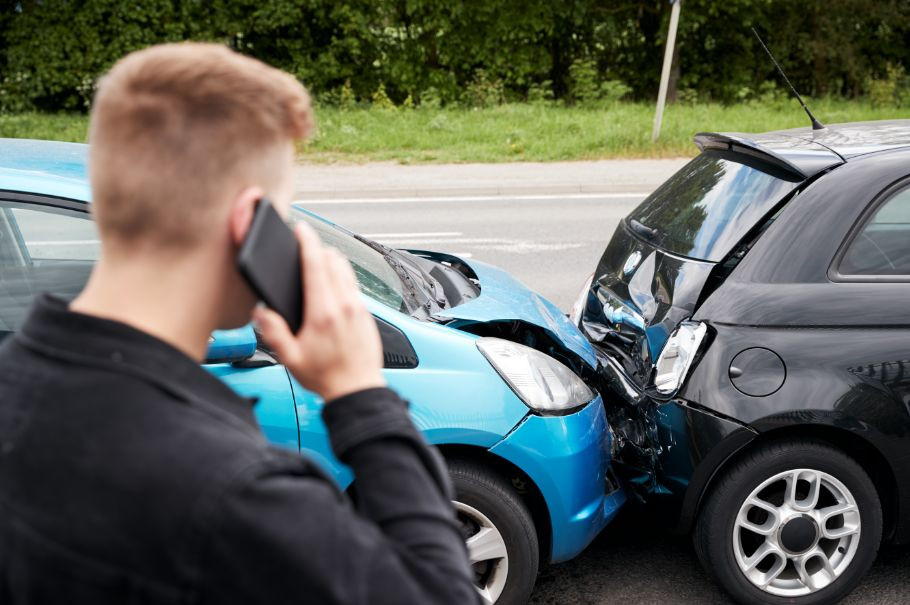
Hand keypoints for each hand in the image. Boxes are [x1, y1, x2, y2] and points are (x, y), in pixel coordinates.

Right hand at [253, 222, 384, 401]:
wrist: (358, 389)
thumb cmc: (325, 376)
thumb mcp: (290, 359)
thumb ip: (273, 333)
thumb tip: (261, 312)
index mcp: (324, 313)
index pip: (316, 266)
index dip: (307, 243)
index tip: (301, 230)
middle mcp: (345, 305)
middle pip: (334, 260)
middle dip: (318, 250)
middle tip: (305, 248)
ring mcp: (359, 308)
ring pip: (347, 270)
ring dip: (332, 261)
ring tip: (317, 263)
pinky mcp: (367, 314)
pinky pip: (354, 285)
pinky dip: (342, 278)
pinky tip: (332, 288)